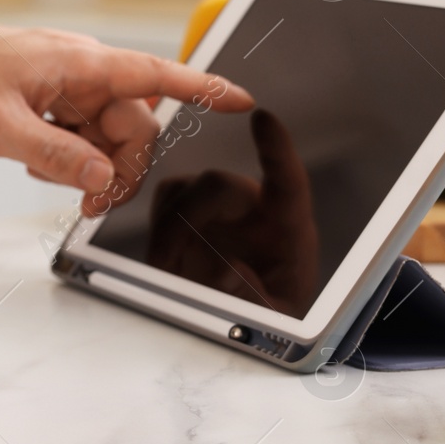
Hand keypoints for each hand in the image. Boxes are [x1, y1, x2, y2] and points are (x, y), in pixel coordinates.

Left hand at [0, 10, 253, 209]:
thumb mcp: (0, 128)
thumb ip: (55, 155)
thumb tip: (103, 178)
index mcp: (79, 63)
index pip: (154, 75)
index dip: (201, 89)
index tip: (242, 101)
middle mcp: (83, 71)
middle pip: (134, 124)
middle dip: (121, 166)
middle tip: (91, 204)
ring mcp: (70, 85)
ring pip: (108, 135)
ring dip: (91, 165)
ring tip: (46, 175)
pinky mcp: (56, 99)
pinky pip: (83, 135)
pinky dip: (70, 155)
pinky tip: (37, 159)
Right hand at [144, 109, 318, 313]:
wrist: (250, 324)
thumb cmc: (274, 317)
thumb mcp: (277, 320)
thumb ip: (256, 299)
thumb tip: (229, 269)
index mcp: (287, 229)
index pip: (287, 181)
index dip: (276, 149)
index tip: (263, 119)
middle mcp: (252, 210)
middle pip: (217, 183)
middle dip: (189, 216)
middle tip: (169, 262)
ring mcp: (218, 211)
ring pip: (184, 189)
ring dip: (169, 227)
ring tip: (169, 271)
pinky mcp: (187, 218)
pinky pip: (165, 203)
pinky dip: (157, 228)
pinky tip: (165, 261)